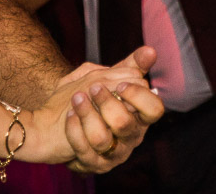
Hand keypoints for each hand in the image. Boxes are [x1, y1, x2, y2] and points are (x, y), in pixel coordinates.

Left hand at [55, 47, 165, 173]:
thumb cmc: (93, 100)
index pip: (154, 110)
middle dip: (107, 103)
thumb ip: (131, 66)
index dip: (138, 96)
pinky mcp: (92, 164)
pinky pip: (83, 150)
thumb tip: (150, 51)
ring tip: (76, 98)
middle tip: (93, 87)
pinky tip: (69, 115)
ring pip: (102, 138)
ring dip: (87, 115)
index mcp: (141, 117)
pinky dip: (75, 130)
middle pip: (126, 123)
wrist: (60, 126)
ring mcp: (112, 153)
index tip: (120, 84)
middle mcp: (131, 137)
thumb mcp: (112, 79)